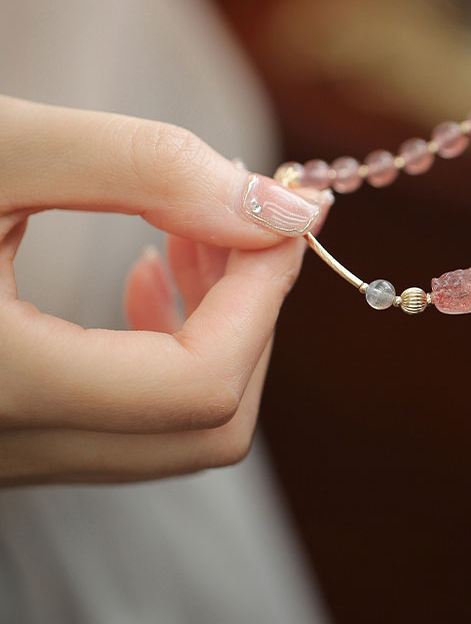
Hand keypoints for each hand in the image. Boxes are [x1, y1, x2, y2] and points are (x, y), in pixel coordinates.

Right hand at [0, 94, 328, 484]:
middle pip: (208, 423)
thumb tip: (286, 209)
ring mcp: (11, 454)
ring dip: (220, 329)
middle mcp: (4, 449)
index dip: (267, 293)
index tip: (289, 210)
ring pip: (178, 428)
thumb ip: (146, 168)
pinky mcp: (15, 434)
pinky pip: (134, 421)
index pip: (200, 382)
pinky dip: (174, 348)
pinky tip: (145, 271)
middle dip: (253, 313)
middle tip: (241, 218)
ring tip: (192, 236)